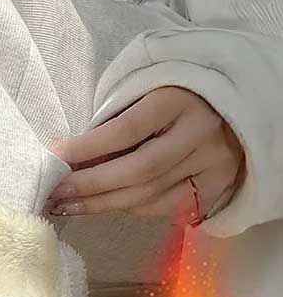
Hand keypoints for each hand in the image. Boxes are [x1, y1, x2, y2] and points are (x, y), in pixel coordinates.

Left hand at [46, 87, 244, 224]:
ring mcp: (213, 163)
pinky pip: (166, 207)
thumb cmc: (179, 91)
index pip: (126, 130)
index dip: (87, 148)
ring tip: (69, 206)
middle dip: (90, 186)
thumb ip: (116, 119)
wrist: (241, 99)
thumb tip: (71, 158)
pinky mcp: (219, 186)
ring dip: (103, 204)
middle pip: (138, 171)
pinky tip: (106, 205)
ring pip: (150, 195)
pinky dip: (132, 207)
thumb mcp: (148, 89)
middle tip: (54, 194)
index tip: (55, 158)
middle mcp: (199, 134)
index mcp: (178, 99)